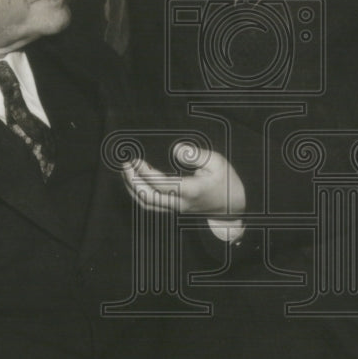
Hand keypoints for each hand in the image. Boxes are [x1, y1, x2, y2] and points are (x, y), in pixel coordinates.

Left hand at [121, 143, 245, 217]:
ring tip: (126, 171)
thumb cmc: (225, 181)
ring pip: (147, 204)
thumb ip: (196, 155)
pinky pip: (151, 204)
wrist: (232, 208)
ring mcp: (176, 208)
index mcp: (192, 190)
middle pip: (149, 197)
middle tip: (125, 165)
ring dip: (133, 188)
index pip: (161, 185)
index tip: (136, 160)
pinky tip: (134, 180)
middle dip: (133, 181)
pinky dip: (139, 193)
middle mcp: (181, 203)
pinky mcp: (173, 209)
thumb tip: (176, 150)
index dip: (145, 173)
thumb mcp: (217, 162)